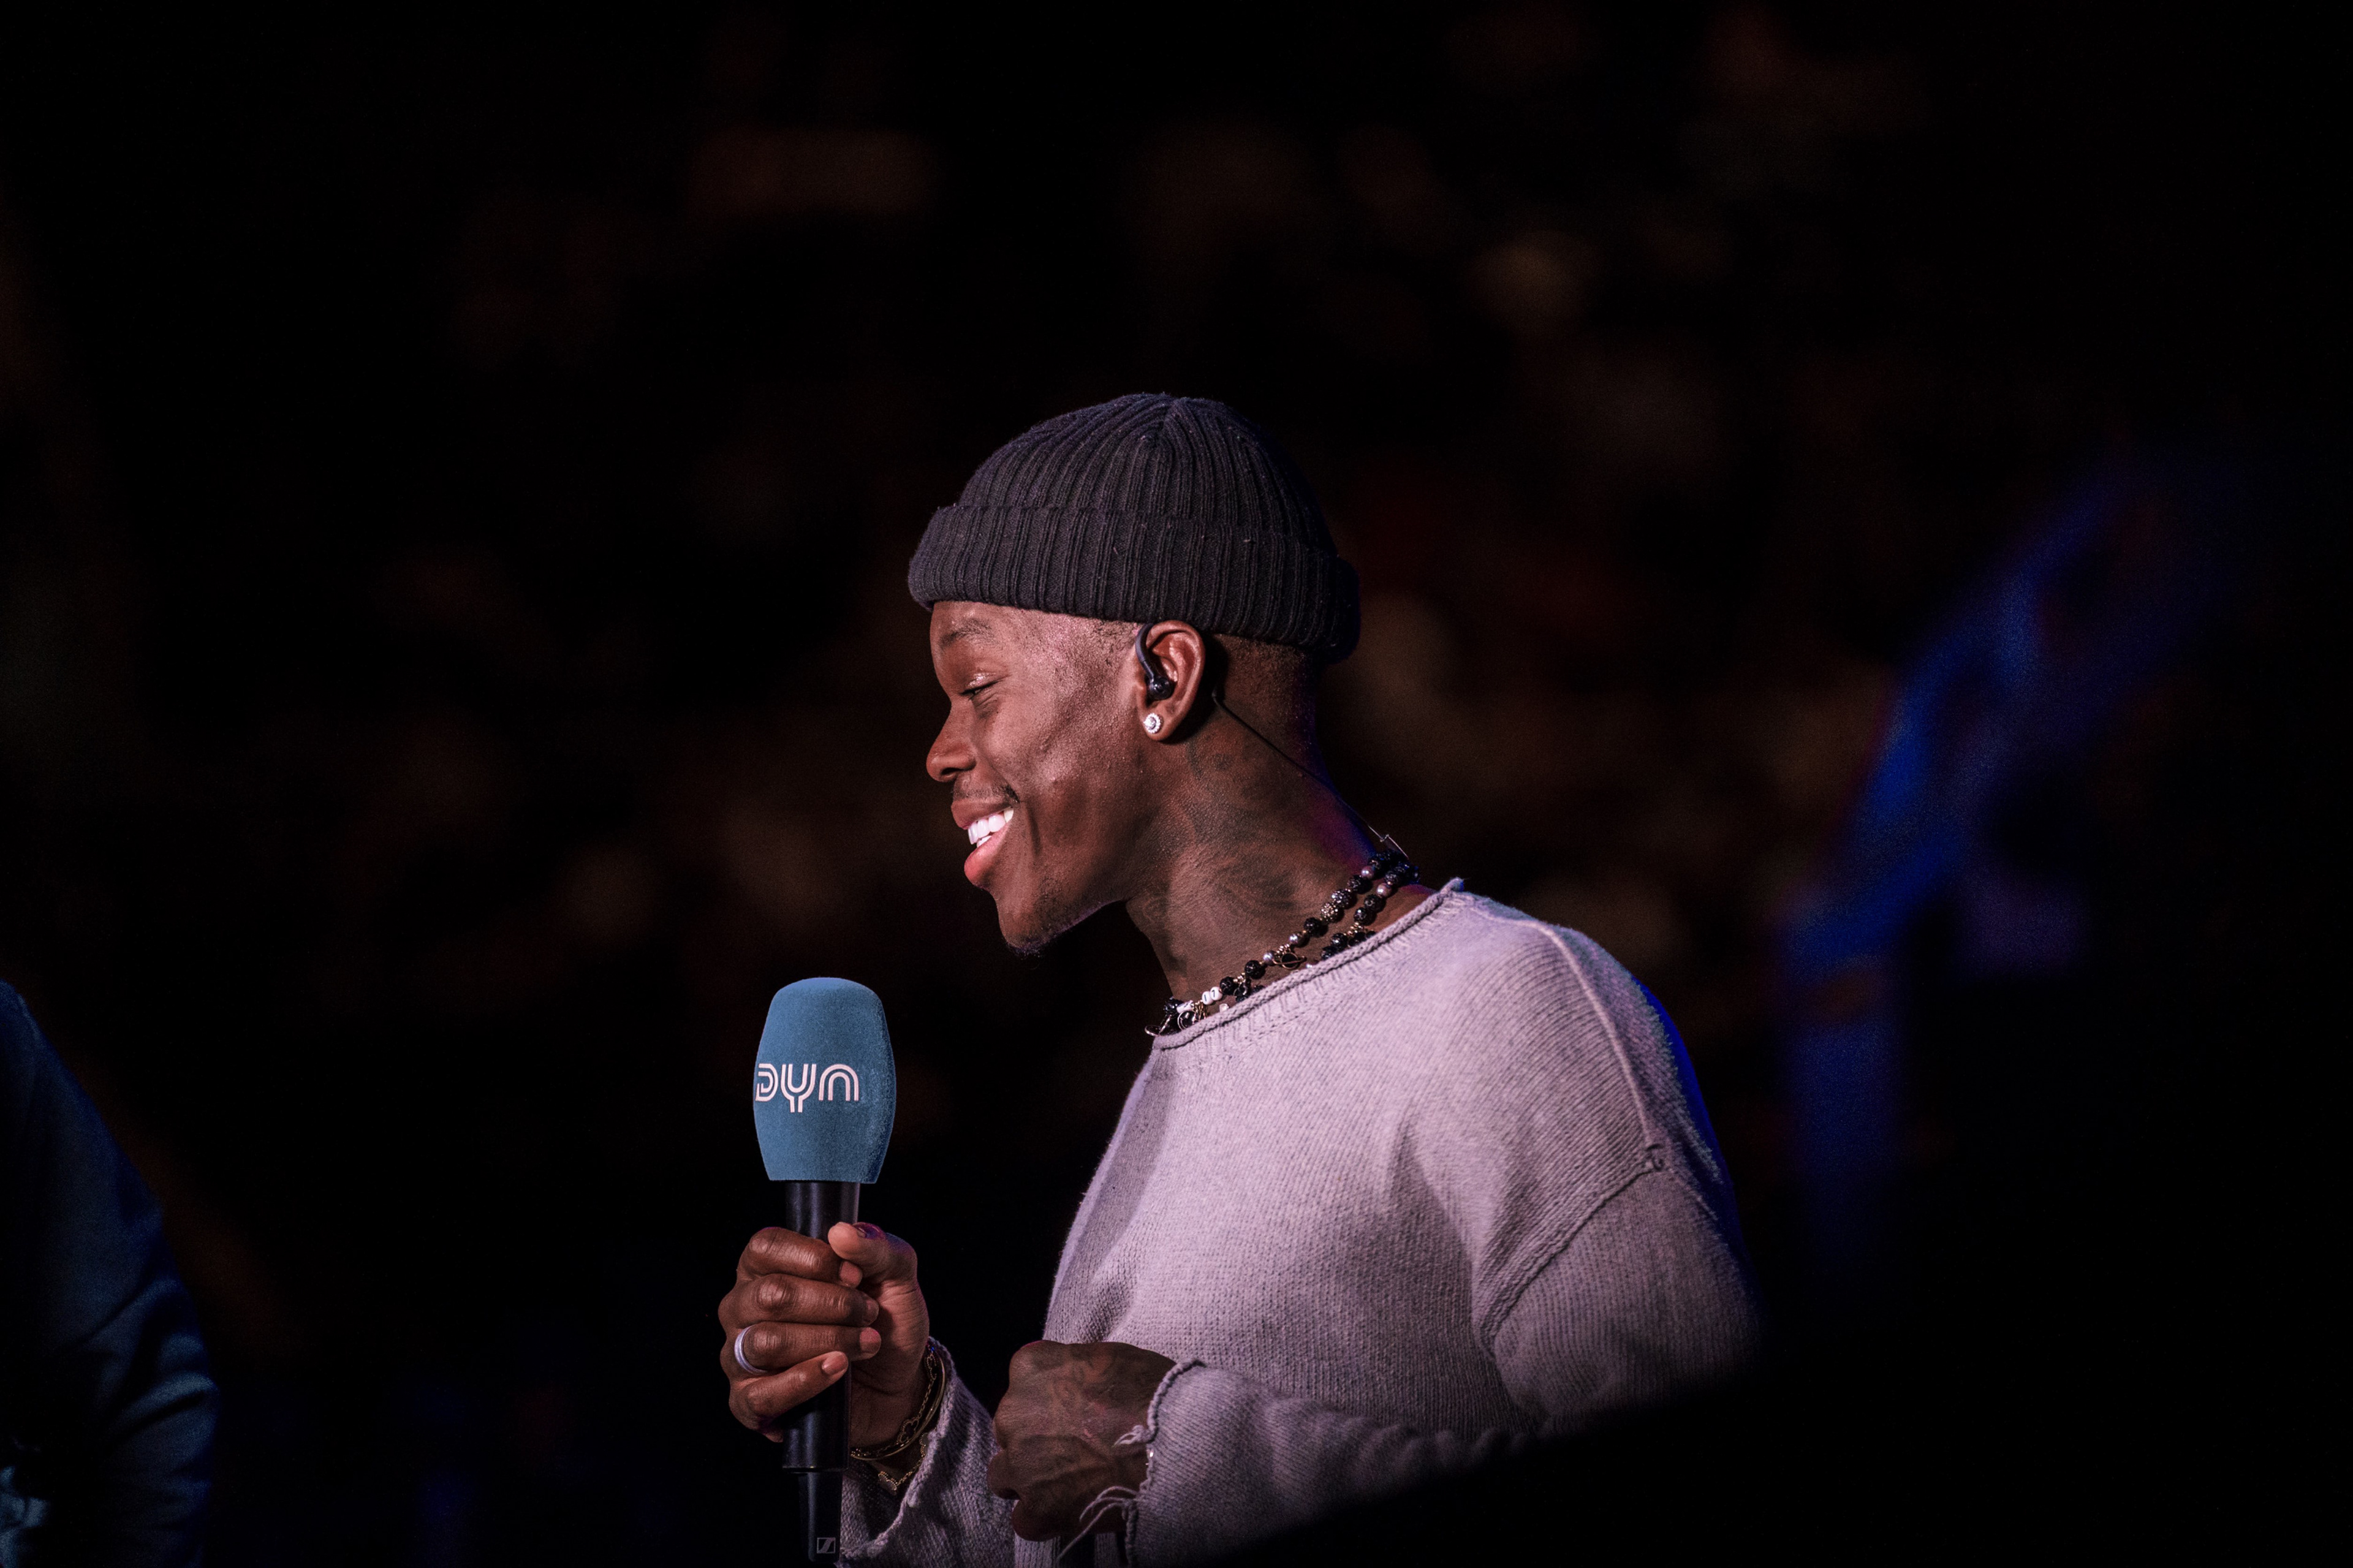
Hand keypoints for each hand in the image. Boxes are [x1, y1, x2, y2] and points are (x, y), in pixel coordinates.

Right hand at [719, 1221, 932, 1447]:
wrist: (897, 1381)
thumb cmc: (884, 1319)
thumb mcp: (895, 1273)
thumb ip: (874, 1246)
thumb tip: (840, 1232)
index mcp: (766, 1267)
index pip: (766, 1248)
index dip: (814, 1259)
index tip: (855, 1275)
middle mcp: (743, 1307)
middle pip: (771, 1295)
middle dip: (831, 1304)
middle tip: (867, 1312)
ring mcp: (740, 1355)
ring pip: (766, 1342)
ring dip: (827, 1340)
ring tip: (865, 1342)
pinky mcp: (749, 1401)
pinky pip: (763, 1394)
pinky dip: (806, 1381)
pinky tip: (838, 1369)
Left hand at [986, 1340, 1175, 1542]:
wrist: (1174, 1442)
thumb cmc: (1152, 1392)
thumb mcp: (1109, 1357)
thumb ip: (1073, 1368)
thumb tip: (1071, 1383)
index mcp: (1032, 1369)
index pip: (1023, 1383)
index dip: (1046, 1401)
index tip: (1069, 1413)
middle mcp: (1015, 1412)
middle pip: (1011, 1429)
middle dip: (1035, 1439)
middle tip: (1074, 1449)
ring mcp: (1022, 1463)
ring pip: (1005, 1474)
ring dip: (1030, 1479)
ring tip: (1068, 1483)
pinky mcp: (1037, 1507)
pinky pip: (1025, 1518)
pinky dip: (1045, 1517)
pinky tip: (1072, 1510)